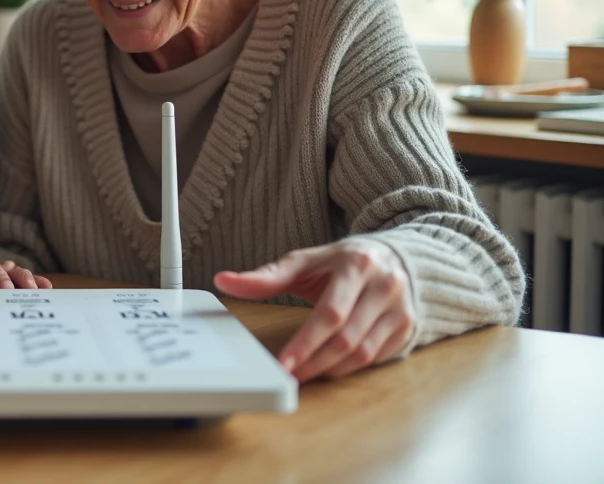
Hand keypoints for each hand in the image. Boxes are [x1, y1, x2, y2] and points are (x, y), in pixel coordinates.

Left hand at [213, 238, 414, 381]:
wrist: (392, 255)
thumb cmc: (339, 262)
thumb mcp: (304, 261)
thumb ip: (266, 276)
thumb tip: (223, 280)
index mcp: (356, 264)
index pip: (330, 313)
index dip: (305, 342)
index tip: (283, 364)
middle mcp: (384, 285)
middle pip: (347, 337)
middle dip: (314, 361)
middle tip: (289, 376)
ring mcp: (400, 307)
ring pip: (364, 352)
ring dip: (331, 369)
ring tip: (304, 374)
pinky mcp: (408, 326)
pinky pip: (377, 357)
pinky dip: (351, 367)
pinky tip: (330, 367)